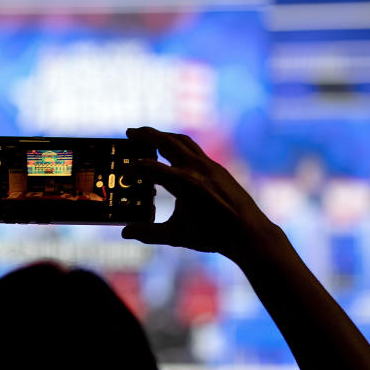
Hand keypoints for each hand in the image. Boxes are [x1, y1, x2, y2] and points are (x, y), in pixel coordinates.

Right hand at [120, 127, 277, 258]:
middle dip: (146, 134)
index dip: (131, 169)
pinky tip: (175, 153)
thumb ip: (148, 233)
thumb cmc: (212, 236)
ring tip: (151, 136)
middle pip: (165, 141)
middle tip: (130, 132)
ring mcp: (208, 165)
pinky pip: (194, 149)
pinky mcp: (218, 168)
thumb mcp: (176, 236)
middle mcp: (195, 168)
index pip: (148, 168)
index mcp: (182, 182)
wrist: (248, 232)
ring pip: (182, 141)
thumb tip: (125, 233)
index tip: (122, 172)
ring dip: (164, 135)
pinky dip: (180, 145)